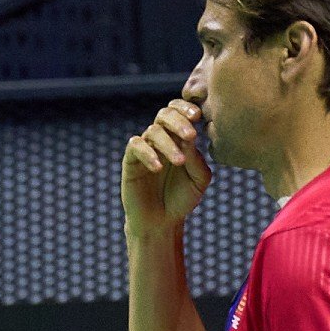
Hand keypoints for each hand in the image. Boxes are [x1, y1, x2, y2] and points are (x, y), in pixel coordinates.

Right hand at [122, 100, 211, 235]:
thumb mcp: (198, 180)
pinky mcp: (130, 161)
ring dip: (168, 144)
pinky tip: (158, 168)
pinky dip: (148, 154)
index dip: (186, 108)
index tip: (198, 115)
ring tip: (179, 162)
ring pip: (153, 131)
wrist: (161, 222)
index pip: (180, 112)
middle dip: (178, 121)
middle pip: (164, 114)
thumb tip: (190, 138)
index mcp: (179, 137)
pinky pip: (136, 146)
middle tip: (191, 136)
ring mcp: (145, 148)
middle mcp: (161, 139)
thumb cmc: (182, 199)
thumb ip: (196, 159)